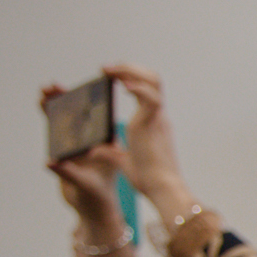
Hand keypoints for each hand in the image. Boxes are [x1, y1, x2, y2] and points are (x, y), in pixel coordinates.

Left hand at [102, 64, 189, 204]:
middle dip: (129, 68)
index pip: (147, 89)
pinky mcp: (152, 124)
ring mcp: (157, 118)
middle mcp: (157, 116)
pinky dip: (138, 87)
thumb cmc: (148, 179)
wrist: (161, 188)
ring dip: (129, 71)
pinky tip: (122, 86)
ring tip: (109, 70)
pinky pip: (150, 98)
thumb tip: (94, 150)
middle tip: (106, 69)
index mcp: (153, 122)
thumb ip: (110, 152)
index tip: (110, 76)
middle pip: (152, 79)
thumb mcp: (123, 160)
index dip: (130, 77)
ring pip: (152, 81)